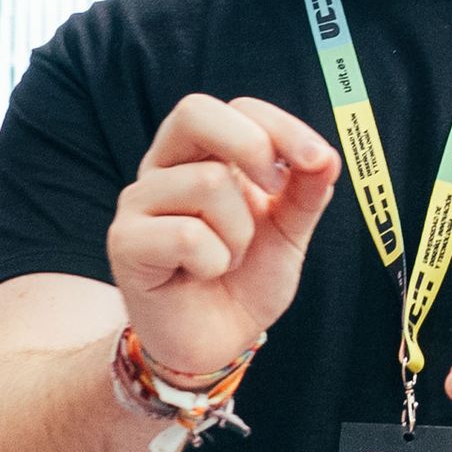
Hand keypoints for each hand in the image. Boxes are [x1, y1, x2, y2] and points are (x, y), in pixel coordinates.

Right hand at [106, 95, 338, 383]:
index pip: (238, 109)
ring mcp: (139, 201)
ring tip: (228, 257)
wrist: (216, 343)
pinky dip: (213, 261)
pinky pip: (185, 235)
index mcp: (202, 154)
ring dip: (239, 232)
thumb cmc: (245, 280)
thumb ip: (306, 191)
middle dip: (251, 146)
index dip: (281, 127)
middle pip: (194, 112)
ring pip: (207, 182)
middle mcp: (165, 167)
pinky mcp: (125, 242)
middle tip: (274, 192)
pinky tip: (203, 274)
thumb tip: (326, 157)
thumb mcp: (288, 232)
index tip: (317, 160)